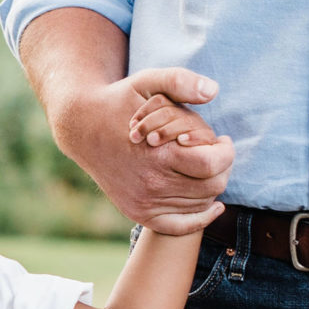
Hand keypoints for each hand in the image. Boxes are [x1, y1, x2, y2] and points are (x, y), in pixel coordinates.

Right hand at [50, 67, 233, 234]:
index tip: (223, 141)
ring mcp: (143, 202)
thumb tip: (213, 90)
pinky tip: (213, 205)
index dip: (226, 152)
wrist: (82, 126)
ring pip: (200, 204)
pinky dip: (201, 218)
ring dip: (210, 185)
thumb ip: (180, 81)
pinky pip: (180, 226)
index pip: (212, 165)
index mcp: (157, 154)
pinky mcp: (137, 212)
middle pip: (212, 186)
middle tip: (216, 152)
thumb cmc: (120, 101)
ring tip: (204, 166)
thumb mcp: (148, 82)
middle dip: (222, 167)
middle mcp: (151, 184)